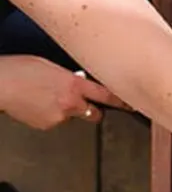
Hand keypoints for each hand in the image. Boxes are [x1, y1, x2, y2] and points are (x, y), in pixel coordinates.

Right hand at [0, 56, 127, 128]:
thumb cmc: (19, 69)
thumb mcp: (50, 66)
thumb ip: (70, 78)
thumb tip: (81, 83)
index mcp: (73, 85)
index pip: (106, 96)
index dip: (122, 102)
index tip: (132, 105)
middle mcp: (71, 103)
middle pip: (96, 115)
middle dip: (93, 111)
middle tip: (83, 104)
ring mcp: (61, 117)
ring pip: (73, 117)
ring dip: (66, 110)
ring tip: (46, 98)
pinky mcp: (49, 126)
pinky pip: (57, 121)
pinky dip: (51, 115)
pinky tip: (37, 105)